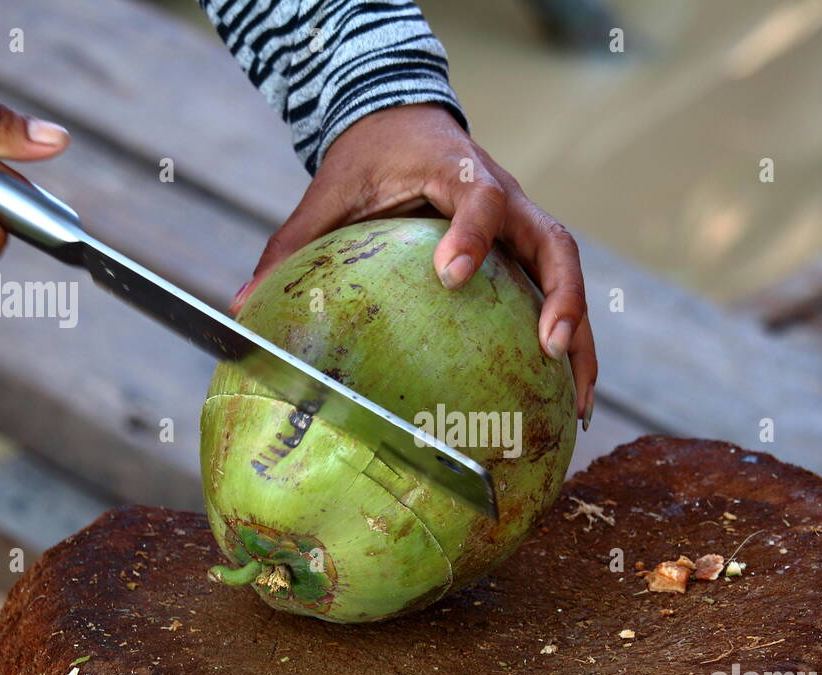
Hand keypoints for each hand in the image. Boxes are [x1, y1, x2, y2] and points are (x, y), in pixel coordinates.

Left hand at [234, 104, 596, 425]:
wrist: (406, 122)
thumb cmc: (368, 160)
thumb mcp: (328, 194)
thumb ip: (292, 247)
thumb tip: (241, 307)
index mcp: (456, 171)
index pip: (478, 197)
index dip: (471, 232)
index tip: (450, 274)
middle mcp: (507, 197)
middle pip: (556, 243)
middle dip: (561, 298)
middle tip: (548, 350)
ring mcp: (524, 224)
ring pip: (569, 278)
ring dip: (580, 339)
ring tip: (577, 406)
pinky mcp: (528, 251)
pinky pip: (559, 296)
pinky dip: (572, 346)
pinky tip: (567, 402)